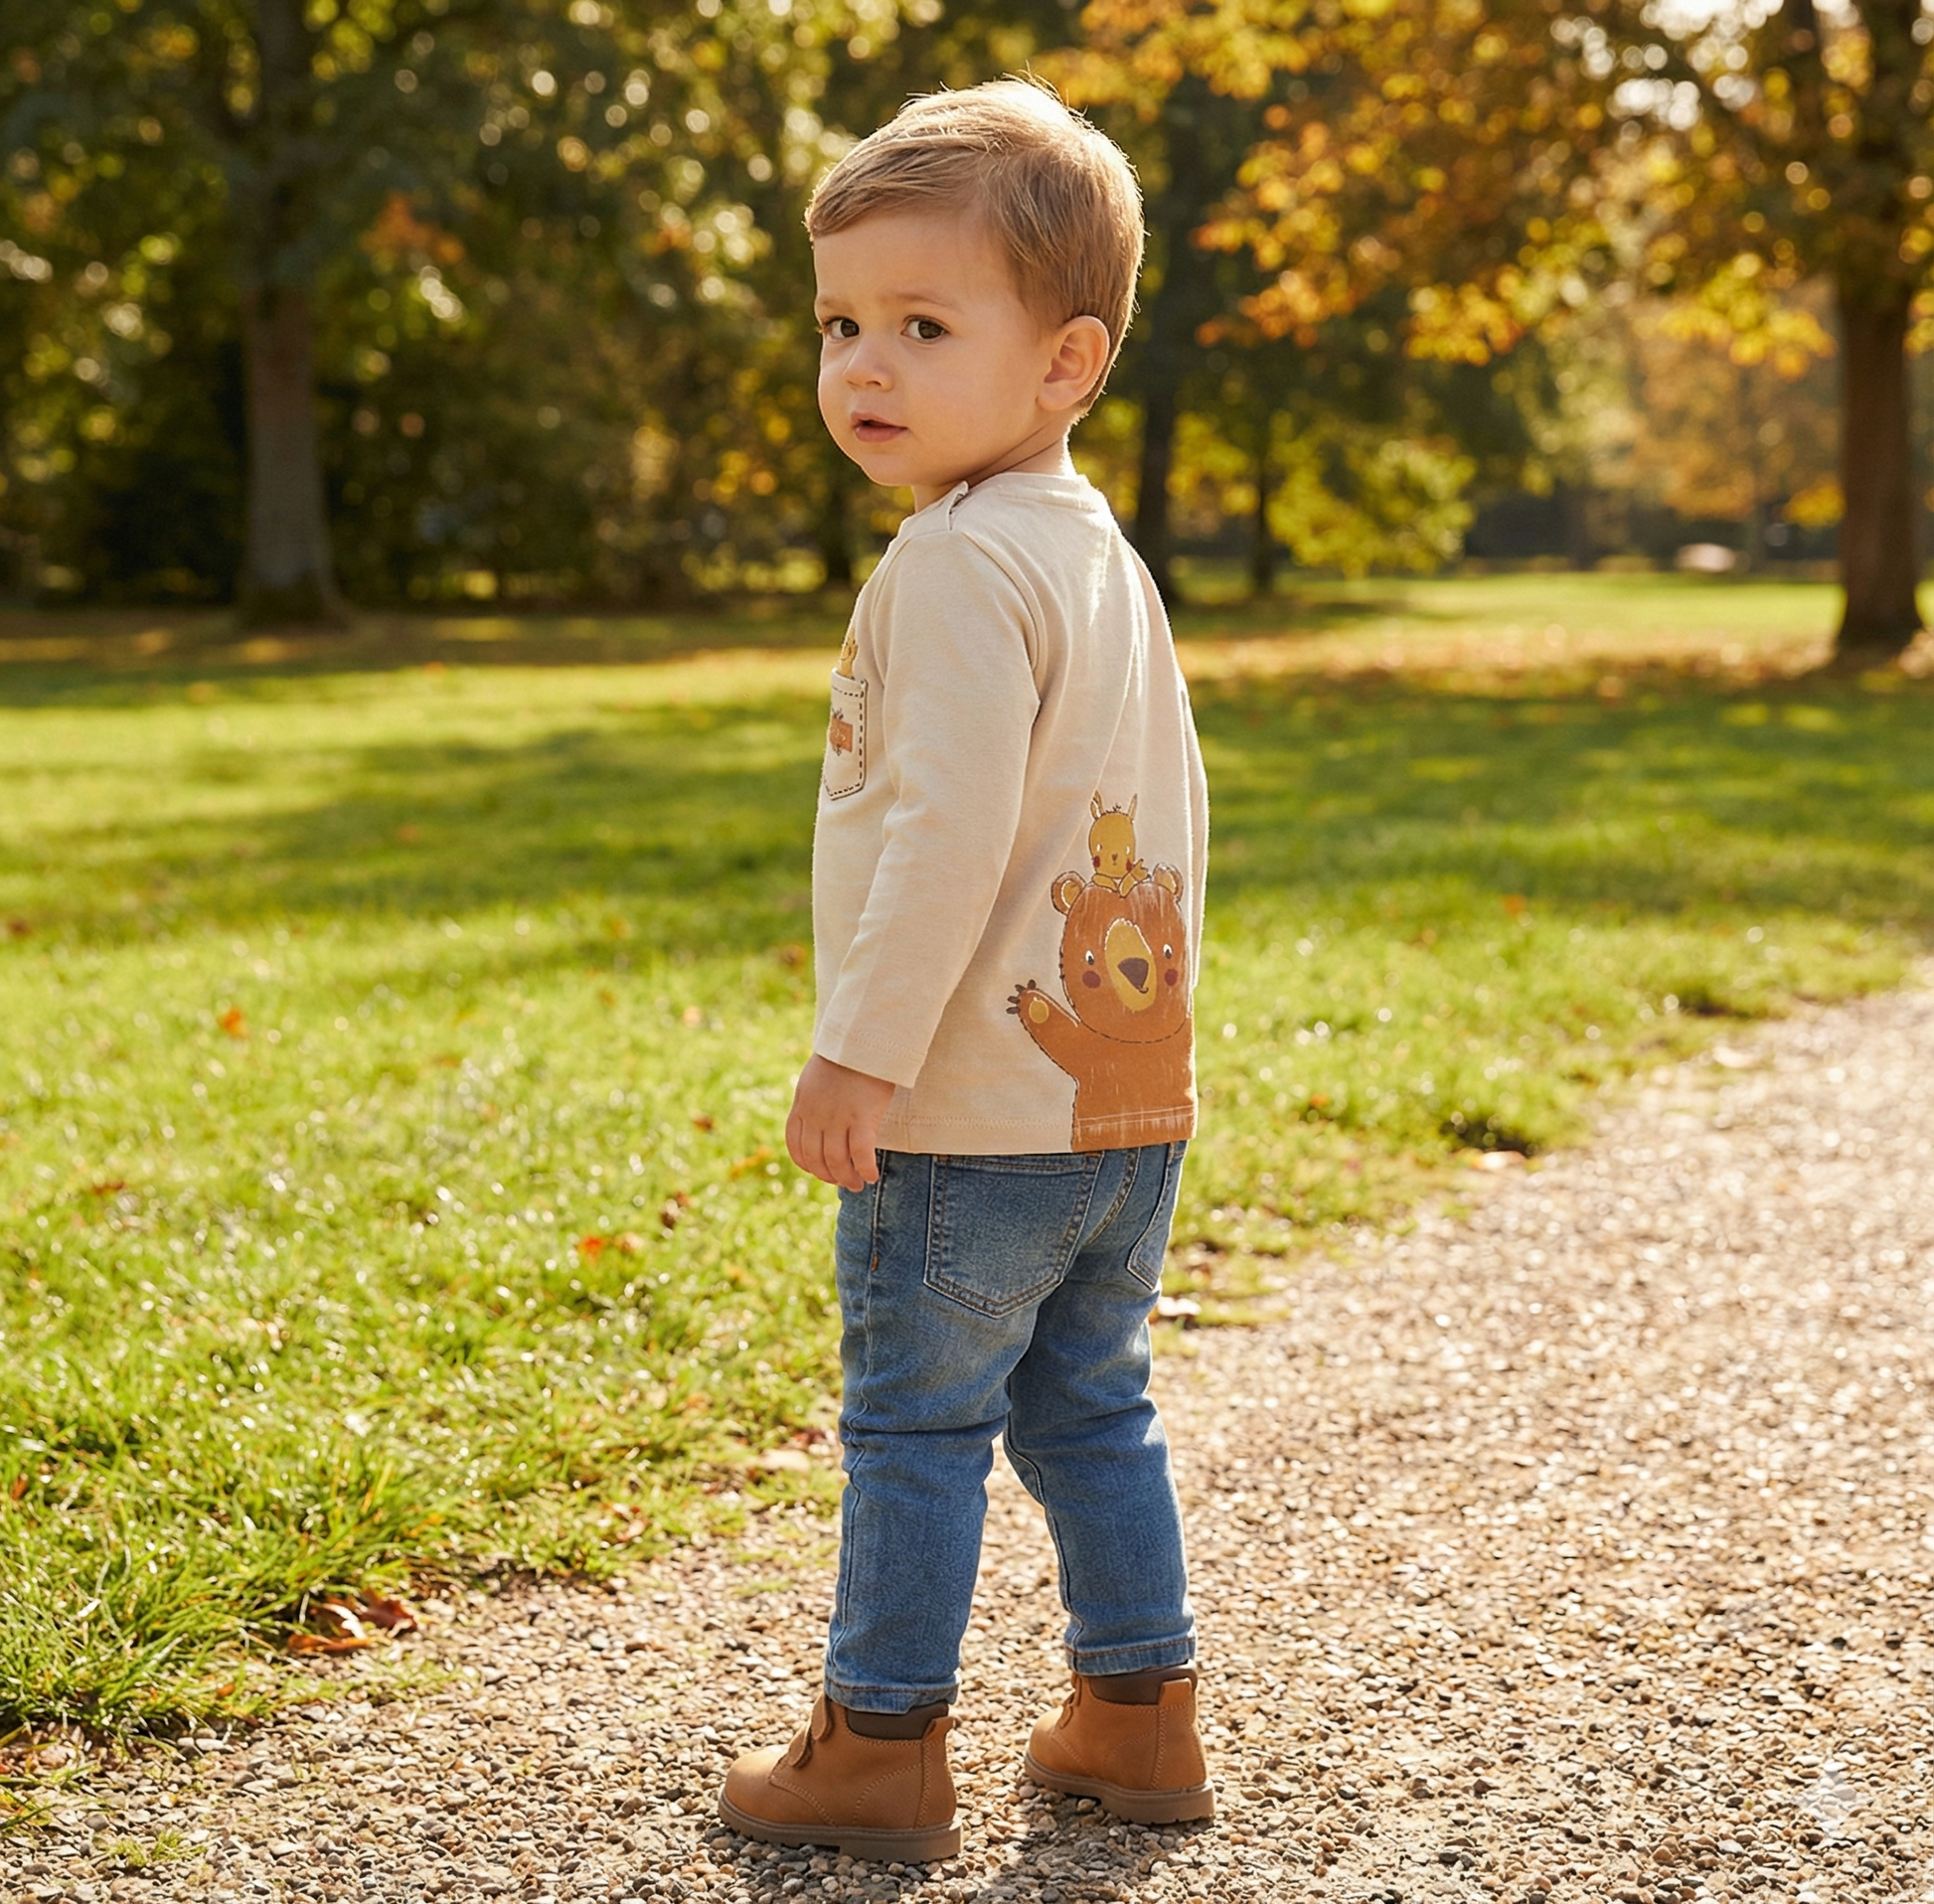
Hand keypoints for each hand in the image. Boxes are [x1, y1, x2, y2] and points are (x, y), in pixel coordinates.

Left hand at [786, 1054, 896, 1191]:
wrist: (862, 1038)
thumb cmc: (846, 1054)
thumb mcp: (815, 1077)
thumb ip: (813, 1099)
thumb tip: (818, 1117)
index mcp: (802, 1106)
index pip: (796, 1147)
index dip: (807, 1165)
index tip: (820, 1171)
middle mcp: (816, 1116)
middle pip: (816, 1159)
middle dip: (829, 1176)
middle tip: (845, 1182)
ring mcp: (838, 1119)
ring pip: (837, 1161)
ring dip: (847, 1178)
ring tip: (858, 1184)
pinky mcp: (862, 1118)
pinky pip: (861, 1154)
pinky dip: (865, 1169)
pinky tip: (871, 1175)